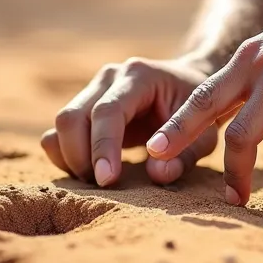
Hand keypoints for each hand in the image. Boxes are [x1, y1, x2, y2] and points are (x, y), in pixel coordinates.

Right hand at [41, 56, 217, 186]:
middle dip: (81, 158)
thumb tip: (156, 174)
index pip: (108, 111)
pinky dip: (65, 156)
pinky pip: (58, 132)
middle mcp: (109, 77)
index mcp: (139, 76)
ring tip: (100, 179)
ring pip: (60, 125)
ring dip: (71, 159)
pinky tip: (90, 170)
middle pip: (72, 117)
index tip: (107, 181)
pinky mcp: (84, 105)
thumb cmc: (200, 111)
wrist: (189, 85)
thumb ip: (184, 154)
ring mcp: (93, 89)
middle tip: (105, 186)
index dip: (102, 147)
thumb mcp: (204, 133)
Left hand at [144, 0, 262, 214]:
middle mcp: (259, 66)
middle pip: (212, 114)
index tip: (156, 147)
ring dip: (240, 177)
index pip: (204, 93)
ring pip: (245, 138)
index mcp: (250, 55)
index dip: (178, 122)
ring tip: (241, 203)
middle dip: (191, 149)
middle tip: (176, 179)